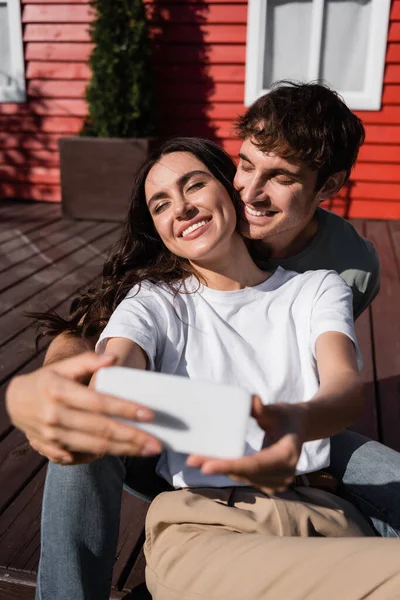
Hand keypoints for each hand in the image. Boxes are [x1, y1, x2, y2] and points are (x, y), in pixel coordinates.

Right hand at [5, 352, 162, 464]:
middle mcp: (56, 416)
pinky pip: (81, 456)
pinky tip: (123, 453)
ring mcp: (53, 436)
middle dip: (132, 437)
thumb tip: (113, 359)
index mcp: (60, 392)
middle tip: (157, 443)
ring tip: (147, 450)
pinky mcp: (52, 449)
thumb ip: (87, 361)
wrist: (14, 402)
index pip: (99, 403)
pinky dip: (102, 456)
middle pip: (101, 430)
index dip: (125, 409)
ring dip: (124, 450)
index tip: (149, 415)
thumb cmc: (46, 380)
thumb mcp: (62, 366)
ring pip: (95, 446)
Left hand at [187, 396, 304, 493]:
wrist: (299, 427)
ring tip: (197, 461)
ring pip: (243, 477)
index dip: (230, 465)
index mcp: (287, 454)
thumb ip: (263, 409)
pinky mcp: (271, 483)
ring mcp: (279, 481)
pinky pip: (246, 478)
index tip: (206, 466)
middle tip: (192, 461)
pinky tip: (212, 463)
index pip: (254, 463)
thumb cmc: (286, 416)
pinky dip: (229, 471)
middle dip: (218, 467)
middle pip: (245, 472)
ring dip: (221, 470)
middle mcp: (285, 472)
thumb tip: (252, 400)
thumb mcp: (276, 410)